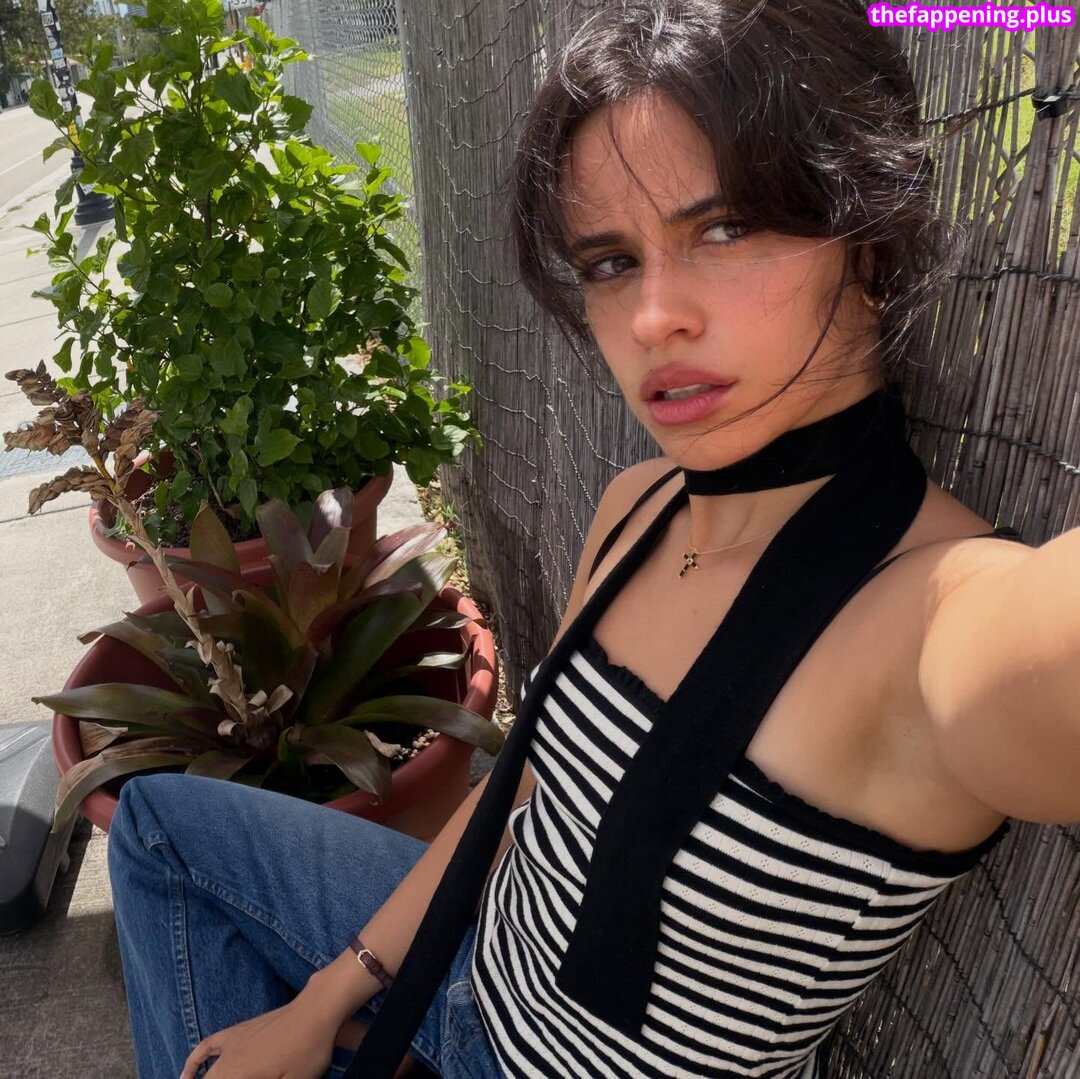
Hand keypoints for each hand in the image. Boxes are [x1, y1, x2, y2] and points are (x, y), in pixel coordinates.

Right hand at [179, 993, 344, 1078]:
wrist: (315, 1010)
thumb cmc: (308, 1050)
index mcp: (239, 1074)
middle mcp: (229, 1059)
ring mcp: (233, 1041)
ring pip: (207, 1071)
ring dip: (199, 1078)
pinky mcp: (241, 1030)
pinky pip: (209, 1045)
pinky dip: (195, 1059)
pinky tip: (189, 1069)